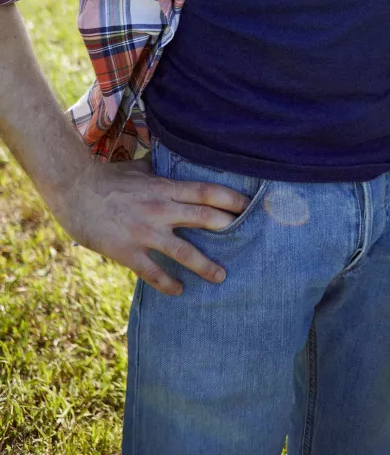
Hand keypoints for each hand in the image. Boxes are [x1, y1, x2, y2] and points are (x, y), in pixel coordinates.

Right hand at [60, 157, 249, 295]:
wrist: (75, 190)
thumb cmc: (108, 178)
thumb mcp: (139, 168)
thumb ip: (160, 171)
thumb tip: (174, 164)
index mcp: (164, 187)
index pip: (206, 191)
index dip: (230, 199)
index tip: (249, 205)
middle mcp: (160, 208)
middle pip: (204, 218)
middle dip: (229, 228)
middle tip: (249, 238)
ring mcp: (145, 231)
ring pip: (184, 251)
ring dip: (205, 265)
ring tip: (221, 276)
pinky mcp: (128, 251)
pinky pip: (153, 272)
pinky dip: (167, 284)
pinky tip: (179, 291)